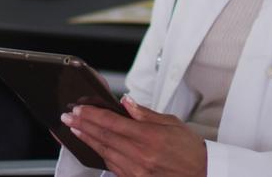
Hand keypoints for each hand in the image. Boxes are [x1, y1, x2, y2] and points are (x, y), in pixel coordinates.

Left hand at [61, 95, 206, 176]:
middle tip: (68, 117)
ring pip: (105, 153)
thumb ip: (145, 114)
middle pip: (104, 138)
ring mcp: (137, 172)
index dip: (92, 115)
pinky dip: (100, 155)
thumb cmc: (190, 150)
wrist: (203, 175)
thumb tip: (126, 102)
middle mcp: (141, 156)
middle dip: (83, 126)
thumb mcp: (172, 124)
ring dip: (87, 140)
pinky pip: (113, 167)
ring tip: (75, 129)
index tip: (79, 109)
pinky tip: (93, 146)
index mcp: (150, 138)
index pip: (113, 123)